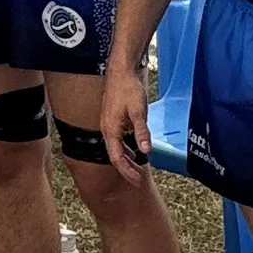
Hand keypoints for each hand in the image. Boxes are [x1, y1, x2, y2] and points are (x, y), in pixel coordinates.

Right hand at [100, 60, 152, 183]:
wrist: (121, 71)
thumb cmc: (128, 89)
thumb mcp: (138, 111)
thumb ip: (141, 132)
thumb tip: (145, 150)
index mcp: (111, 130)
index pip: (117, 158)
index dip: (127, 171)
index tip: (137, 181)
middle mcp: (107, 129)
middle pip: (115, 156)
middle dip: (127, 169)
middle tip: (138, 180)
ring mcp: (108, 125)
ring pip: (115, 149)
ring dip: (126, 160)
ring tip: (137, 169)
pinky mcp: (112, 120)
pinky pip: (117, 141)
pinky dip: (125, 150)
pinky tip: (134, 151)